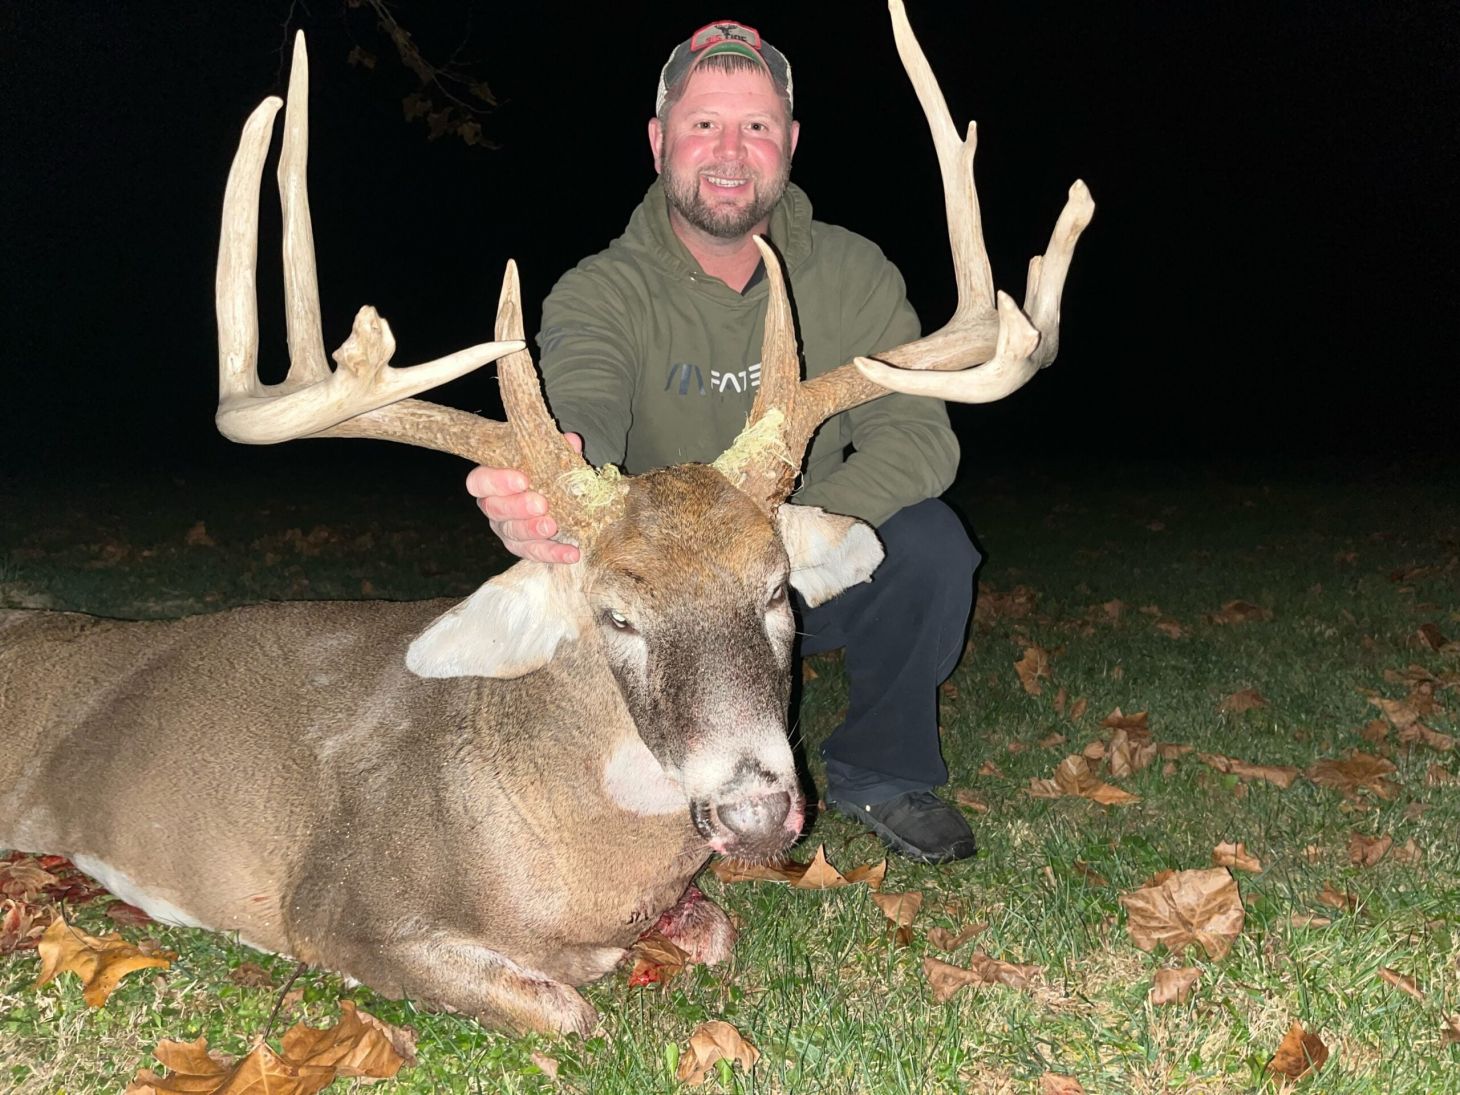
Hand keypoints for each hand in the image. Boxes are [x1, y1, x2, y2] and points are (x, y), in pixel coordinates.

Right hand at [465, 433, 583, 564]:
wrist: (562, 495)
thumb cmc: (547, 471)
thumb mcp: (552, 457)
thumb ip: (558, 449)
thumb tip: (571, 441)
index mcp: (492, 480)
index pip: (480, 481)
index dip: (497, 481)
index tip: (522, 480)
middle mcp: (494, 506)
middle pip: (495, 509)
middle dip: (518, 507)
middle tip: (541, 504)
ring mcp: (507, 530)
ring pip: (512, 533)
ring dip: (533, 531)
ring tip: (552, 526)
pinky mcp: (524, 548)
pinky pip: (535, 553)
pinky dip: (554, 554)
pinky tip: (572, 553)